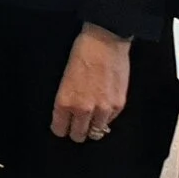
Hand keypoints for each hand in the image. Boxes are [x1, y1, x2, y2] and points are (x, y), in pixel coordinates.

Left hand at [51, 22, 131, 142]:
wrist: (104, 42)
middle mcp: (83, 109)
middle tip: (77, 124)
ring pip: (96, 133)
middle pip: (78, 135)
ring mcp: (102, 109)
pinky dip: (106, 117)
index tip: (62, 126)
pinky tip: (103, 106)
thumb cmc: (82, 54)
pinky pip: (110, 121)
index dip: (60, 128)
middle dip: (76, 131)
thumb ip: (67, 100)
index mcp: (65, 102)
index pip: (59, 129)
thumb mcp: (64, 79)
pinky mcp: (118, 105)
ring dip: (92, 127)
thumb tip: (68, 115)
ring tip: (91, 117)